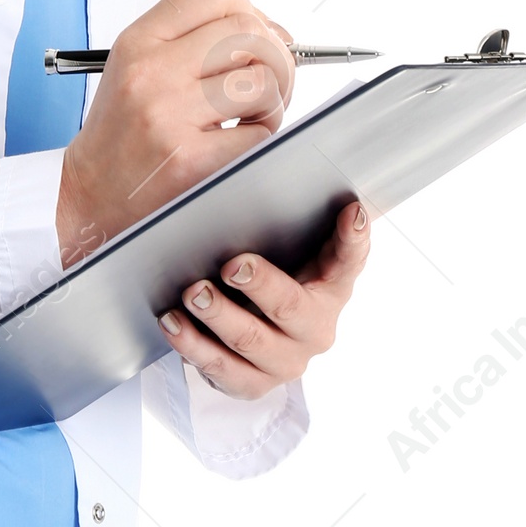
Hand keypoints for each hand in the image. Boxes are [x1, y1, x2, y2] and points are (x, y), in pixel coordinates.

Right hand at [55, 0, 296, 267]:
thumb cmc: (121, 132)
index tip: (255, 38)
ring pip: (262, 82)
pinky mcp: (189, 159)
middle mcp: (153, 71)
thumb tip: (274, 33)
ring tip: (251, 116)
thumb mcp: (138, 65)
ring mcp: (170, 114)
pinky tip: (236, 142)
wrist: (89, 193)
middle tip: (270, 83)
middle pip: (250, 33)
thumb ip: (194, 40)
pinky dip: (261, 137)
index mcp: (140, 41)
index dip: (252, 11)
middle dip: (277, 58)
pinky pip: (259, 133)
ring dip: (273, 102)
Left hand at [157, 200, 371, 399]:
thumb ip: (288, 211)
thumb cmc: (271, 272)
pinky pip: (222, 371)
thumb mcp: (285, 243)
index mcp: (332, 285)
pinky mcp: (252, 383)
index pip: (351, 259)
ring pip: (252, 343)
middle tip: (232, 264)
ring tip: (192, 292)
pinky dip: (193, 347)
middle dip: (262, 285)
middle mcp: (316, 327)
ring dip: (219, 316)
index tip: (350, 211)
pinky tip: (172, 323)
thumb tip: (269, 143)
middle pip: (292, 307)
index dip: (353, 237)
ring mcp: (285, 360)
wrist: (253, 331)